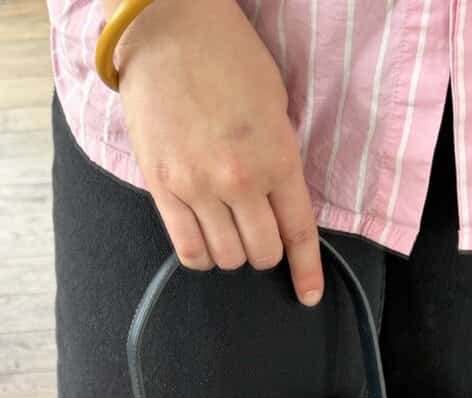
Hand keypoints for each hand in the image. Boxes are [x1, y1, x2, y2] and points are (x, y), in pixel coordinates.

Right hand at [108, 0, 324, 305]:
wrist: (166, 28)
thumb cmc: (227, 57)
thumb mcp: (275, 106)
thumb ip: (279, 159)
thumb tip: (277, 204)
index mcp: (276, 157)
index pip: (297, 232)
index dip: (306, 270)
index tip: (309, 295)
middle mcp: (238, 180)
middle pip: (261, 252)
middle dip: (265, 250)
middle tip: (258, 232)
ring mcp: (197, 187)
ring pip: (226, 257)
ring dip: (233, 253)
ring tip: (228, 230)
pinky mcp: (162, 188)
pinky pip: (188, 249)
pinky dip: (202, 256)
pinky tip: (205, 243)